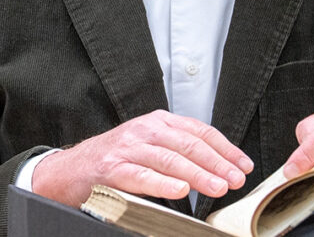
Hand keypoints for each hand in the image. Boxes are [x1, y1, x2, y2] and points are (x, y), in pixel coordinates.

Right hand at [32, 110, 252, 206]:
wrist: (71, 170)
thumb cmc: (114, 161)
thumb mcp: (149, 146)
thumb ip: (177, 150)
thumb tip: (217, 166)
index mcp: (156, 122)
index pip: (198, 131)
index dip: (224, 148)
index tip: (242, 165)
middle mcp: (143, 130)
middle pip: (187, 144)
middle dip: (216, 162)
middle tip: (235, 179)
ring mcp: (127, 149)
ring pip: (169, 159)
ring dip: (197, 174)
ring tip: (218, 187)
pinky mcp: (112, 169)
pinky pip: (142, 176)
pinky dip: (163, 183)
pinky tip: (181, 191)